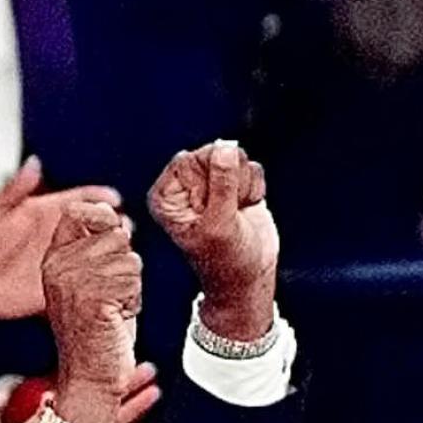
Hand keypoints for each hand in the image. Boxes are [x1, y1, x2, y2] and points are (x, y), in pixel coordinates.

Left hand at [0, 157, 126, 322]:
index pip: (82, 199)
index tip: (114, 198)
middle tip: (122, 228)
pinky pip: (84, 283)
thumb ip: (16, 188)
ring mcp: (61, 260)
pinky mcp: (58, 286)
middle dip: (114, 225)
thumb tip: (34, 162)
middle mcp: (60, 235)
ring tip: (120, 252)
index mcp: (48, 212)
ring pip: (97, 253)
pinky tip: (108, 279)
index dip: (99, 197)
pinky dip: (98, 281)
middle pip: (97, 225)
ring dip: (111, 251)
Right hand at [39, 203, 144, 422]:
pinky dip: (134, 301)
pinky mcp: (93, 298)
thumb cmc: (97, 329)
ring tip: (112, 308)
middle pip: (116, 234)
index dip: (102, 217)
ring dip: (131, 286)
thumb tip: (111, 210)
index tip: (110, 237)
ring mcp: (73, 282)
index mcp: (53, 259)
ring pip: (130, 258)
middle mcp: (58, 267)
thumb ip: (97, 245)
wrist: (90, 378)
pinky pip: (133, 280)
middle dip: (125, 264)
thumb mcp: (92, 280)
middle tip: (109, 294)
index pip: (77, 211)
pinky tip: (116, 318)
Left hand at [149, 140, 280, 336]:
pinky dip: (255, 188)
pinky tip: (247, 209)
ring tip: (237, 212)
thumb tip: (226, 146)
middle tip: (229, 210)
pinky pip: (252, 167)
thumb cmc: (225, 259)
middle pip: (214, 153)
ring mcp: (212, 182)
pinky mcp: (236, 182)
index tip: (212, 207)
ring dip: (244, 186)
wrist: (249, 277)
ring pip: (236, 157)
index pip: (187, 159)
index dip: (208, 179)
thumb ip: (221, 183)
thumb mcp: (218, 225)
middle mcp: (186, 185)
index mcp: (167, 196)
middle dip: (230, 180)